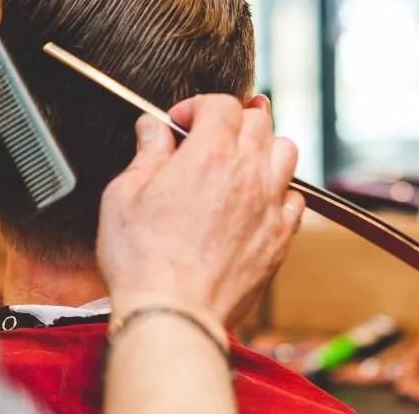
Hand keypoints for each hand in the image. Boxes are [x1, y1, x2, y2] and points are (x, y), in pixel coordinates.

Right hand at [96, 94, 303, 331]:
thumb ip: (147, 153)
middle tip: (210, 135)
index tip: (180, 123)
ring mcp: (269, 205)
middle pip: (259, 122)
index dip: (198, 106)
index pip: (221, 104)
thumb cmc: (142, 259)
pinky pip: (295, 198)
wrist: (174, 314)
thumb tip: (153, 128)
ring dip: (264, 147)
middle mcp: (247, 173)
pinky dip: (279, 190)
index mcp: (209, 154)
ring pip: (286, 152)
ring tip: (240, 160)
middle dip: (232, 119)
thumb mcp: (124, 195)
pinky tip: (256, 200)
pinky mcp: (280, 238)